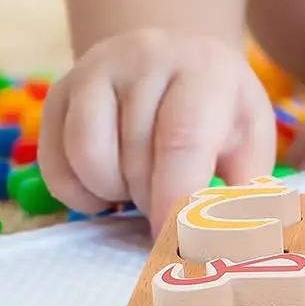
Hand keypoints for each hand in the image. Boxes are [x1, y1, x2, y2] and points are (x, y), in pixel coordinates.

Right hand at [38, 30, 275, 232]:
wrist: (173, 59)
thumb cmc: (219, 110)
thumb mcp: (250, 139)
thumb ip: (245, 191)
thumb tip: (226, 246)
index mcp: (205, 69)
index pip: (183, 138)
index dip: (176, 197)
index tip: (175, 238)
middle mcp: (146, 59)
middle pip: (134, 154)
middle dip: (150, 199)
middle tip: (168, 204)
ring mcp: (95, 71)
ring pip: (87, 157)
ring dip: (113, 192)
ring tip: (139, 188)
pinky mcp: (57, 91)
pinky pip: (54, 163)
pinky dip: (78, 193)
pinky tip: (107, 185)